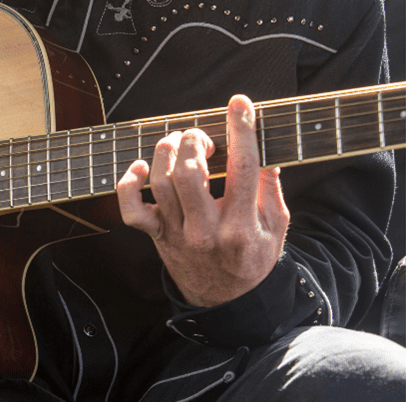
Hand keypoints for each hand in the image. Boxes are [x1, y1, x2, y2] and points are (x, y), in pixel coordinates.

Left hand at [117, 95, 289, 306]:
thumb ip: (271, 189)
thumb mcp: (276, 226)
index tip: (240, 104)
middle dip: (194, 141)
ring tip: (179, 142)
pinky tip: (142, 167)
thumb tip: (264, 152)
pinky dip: (129, 183)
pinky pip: (131, 210)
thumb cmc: (252, 256)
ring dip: (166, 151)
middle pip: (190, 174)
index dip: (241, 131)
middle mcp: (206, 230)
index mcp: (242, 227)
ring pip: (160, 182)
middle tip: (201, 135)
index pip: (243, 169)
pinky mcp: (156, 235)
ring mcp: (176, 233)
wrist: (225, 300)